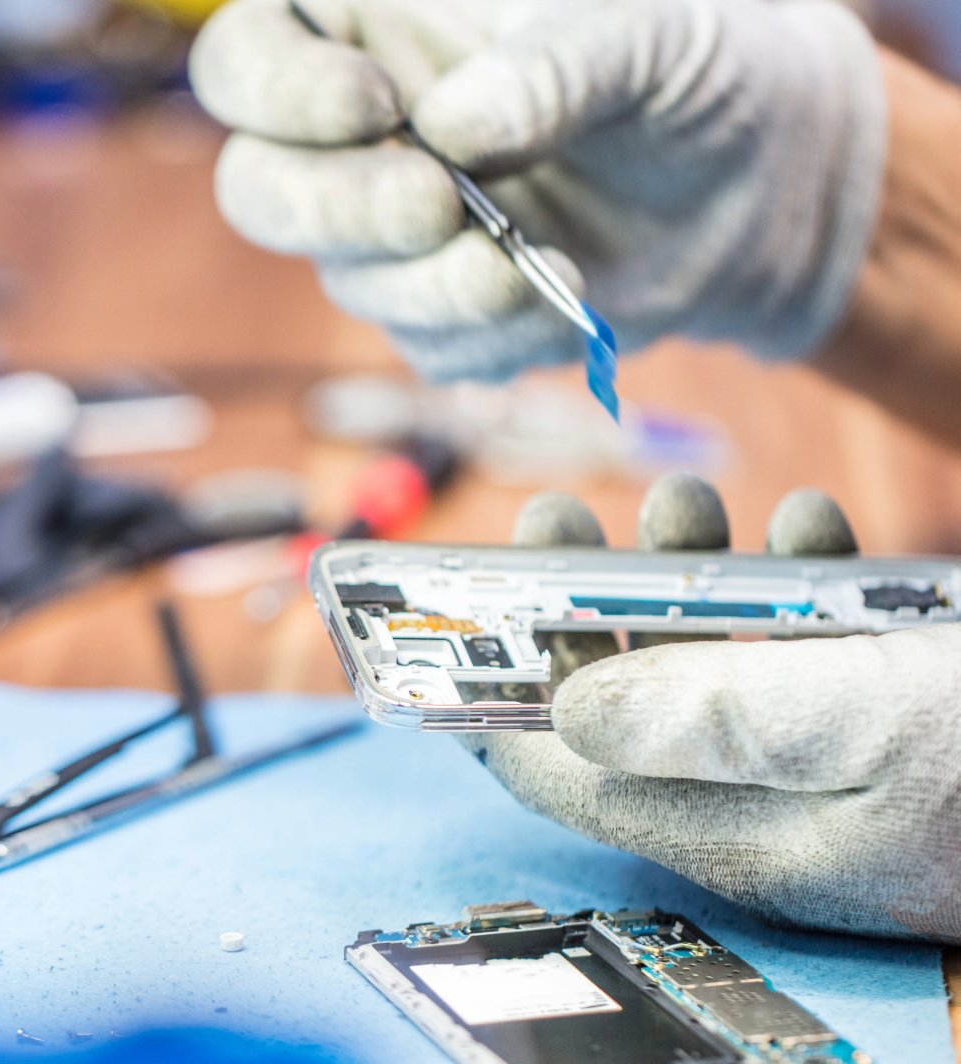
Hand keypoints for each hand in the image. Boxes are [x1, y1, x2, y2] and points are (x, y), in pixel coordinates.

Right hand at [190, 0, 884, 381]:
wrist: (749, 194)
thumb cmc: (693, 80)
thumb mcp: (647, 37)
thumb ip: (555, 64)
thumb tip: (457, 126)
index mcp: (383, 35)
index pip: (246, 61)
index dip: (276, 93)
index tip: (376, 106)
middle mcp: (371, 146)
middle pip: (260, 193)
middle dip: (340, 211)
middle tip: (438, 204)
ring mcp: (404, 243)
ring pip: (353, 286)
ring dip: (439, 289)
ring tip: (543, 264)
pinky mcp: (451, 317)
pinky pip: (431, 348)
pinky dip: (496, 336)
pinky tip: (565, 293)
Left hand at [463, 474, 960, 942]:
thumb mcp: (861, 728)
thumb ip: (713, 717)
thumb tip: (566, 710)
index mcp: (727, 823)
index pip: (563, 777)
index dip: (492, 702)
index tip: (452, 622)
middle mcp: (756, 797)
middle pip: (625, 697)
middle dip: (581, 601)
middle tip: (560, 519)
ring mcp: (814, 754)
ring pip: (709, 656)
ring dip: (684, 573)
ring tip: (687, 501)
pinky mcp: (871, 712)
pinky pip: (799, 644)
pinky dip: (789, 575)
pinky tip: (807, 527)